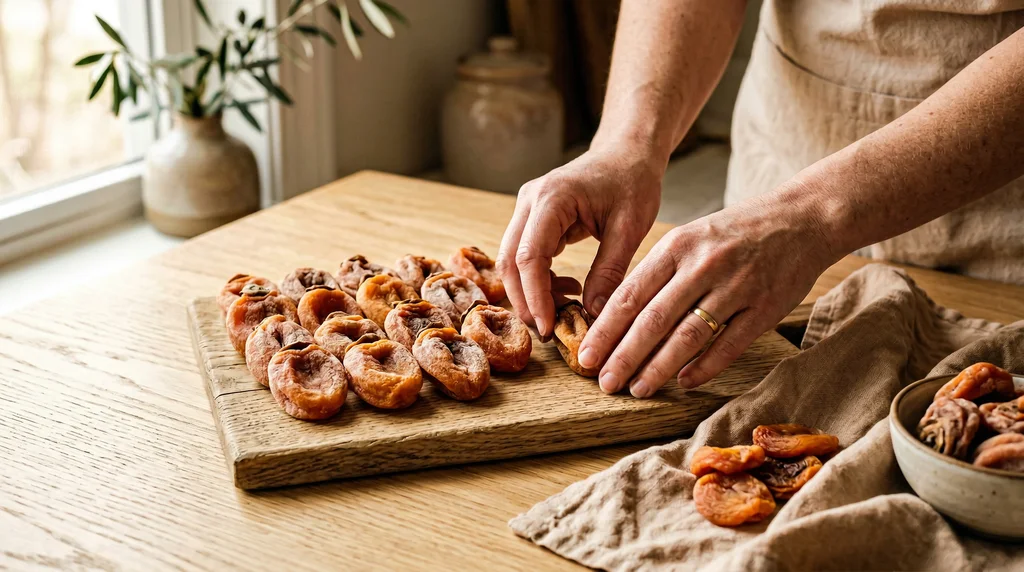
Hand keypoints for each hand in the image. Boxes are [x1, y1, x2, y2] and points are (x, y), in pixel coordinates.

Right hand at [496, 145, 664, 338]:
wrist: (627, 152)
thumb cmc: (632, 181)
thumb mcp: (630, 228)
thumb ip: (610, 271)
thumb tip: (594, 315)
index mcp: (552, 198)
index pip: (530, 256)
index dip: (535, 297)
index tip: (549, 327)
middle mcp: (530, 201)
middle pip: (510, 261)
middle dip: (525, 301)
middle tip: (549, 331)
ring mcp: (527, 209)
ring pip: (513, 261)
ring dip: (531, 292)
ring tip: (564, 312)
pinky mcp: (533, 219)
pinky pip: (526, 256)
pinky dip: (541, 280)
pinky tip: (569, 289)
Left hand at [575, 190, 838, 397]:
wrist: (802, 219)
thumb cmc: (736, 233)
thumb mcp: (691, 238)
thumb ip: (659, 273)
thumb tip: (616, 316)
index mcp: (677, 245)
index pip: (630, 294)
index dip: (605, 330)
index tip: (585, 356)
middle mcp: (703, 265)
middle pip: (654, 319)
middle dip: (624, 356)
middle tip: (604, 382)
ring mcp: (736, 286)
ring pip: (688, 336)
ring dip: (659, 367)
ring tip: (638, 388)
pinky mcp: (765, 308)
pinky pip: (728, 345)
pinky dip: (704, 367)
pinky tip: (683, 382)